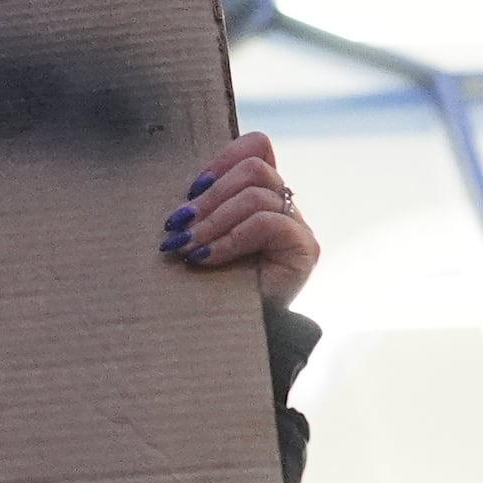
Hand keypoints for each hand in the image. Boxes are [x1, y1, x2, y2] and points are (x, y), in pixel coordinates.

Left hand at [165, 130, 318, 310]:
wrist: (231, 335)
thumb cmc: (208, 284)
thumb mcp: (200, 233)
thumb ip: (201, 206)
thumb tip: (179, 191)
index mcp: (262, 194)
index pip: (257, 147)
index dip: (223, 159)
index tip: (191, 190)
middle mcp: (284, 206)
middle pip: (254, 168)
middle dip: (209, 196)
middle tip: (177, 225)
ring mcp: (298, 226)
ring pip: (256, 195)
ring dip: (212, 220)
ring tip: (185, 247)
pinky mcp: (305, 249)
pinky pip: (267, 223)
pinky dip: (229, 239)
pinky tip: (205, 258)